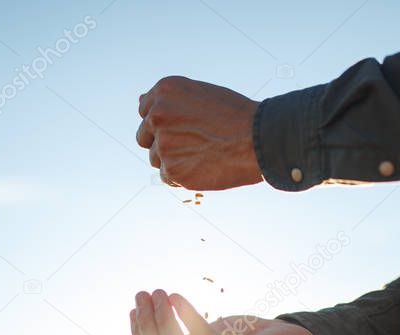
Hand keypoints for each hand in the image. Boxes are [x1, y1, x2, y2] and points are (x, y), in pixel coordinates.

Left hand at [136, 76, 262, 190]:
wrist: (258, 139)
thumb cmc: (236, 116)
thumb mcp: (201, 94)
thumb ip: (170, 100)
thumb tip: (141, 101)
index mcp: (165, 91)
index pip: (145, 110)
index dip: (164, 122)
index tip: (182, 127)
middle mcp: (158, 115)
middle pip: (144, 137)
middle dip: (161, 142)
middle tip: (190, 144)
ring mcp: (163, 144)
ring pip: (155, 159)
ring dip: (173, 160)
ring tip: (202, 155)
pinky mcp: (172, 171)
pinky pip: (167, 178)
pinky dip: (183, 177)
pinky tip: (204, 167)